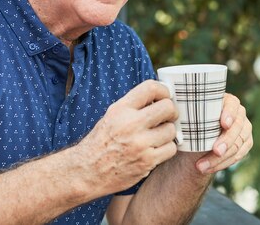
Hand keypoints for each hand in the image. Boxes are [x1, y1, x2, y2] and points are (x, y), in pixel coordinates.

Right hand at [76, 80, 178, 194]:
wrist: (88, 171)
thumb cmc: (101, 142)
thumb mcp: (111, 116)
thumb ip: (133, 106)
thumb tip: (160, 97)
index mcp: (121, 109)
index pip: (150, 88)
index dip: (164, 90)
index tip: (166, 96)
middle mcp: (130, 124)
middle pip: (167, 107)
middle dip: (171, 111)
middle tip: (167, 116)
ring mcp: (140, 144)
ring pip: (171, 130)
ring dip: (168, 132)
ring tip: (158, 135)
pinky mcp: (147, 161)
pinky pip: (171, 149)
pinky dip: (167, 148)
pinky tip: (156, 149)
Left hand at [194, 93, 252, 174]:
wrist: (195, 137)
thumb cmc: (190, 120)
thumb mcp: (188, 114)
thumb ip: (187, 110)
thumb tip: (173, 108)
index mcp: (226, 100)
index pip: (232, 104)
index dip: (230, 114)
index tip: (223, 124)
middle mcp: (239, 113)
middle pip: (237, 127)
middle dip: (226, 141)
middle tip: (216, 151)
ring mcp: (244, 129)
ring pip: (238, 145)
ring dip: (220, 158)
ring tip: (202, 166)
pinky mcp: (245, 143)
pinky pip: (238, 156)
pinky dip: (222, 164)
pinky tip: (208, 168)